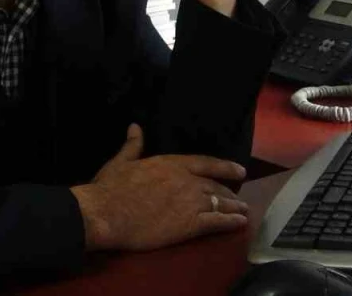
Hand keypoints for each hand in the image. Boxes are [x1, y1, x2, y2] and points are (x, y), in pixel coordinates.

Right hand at [70, 124, 249, 251]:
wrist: (107, 213)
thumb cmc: (111, 187)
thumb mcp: (121, 161)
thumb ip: (133, 145)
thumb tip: (135, 127)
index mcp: (171, 163)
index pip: (206, 163)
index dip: (225, 167)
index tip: (240, 171)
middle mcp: (187, 180)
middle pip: (216, 185)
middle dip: (229, 193)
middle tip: (239, 199)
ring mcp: (191, 202)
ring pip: (220, 203)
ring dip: (234, 208)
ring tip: (244, 212)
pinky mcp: (190, 224)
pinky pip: (217, 222)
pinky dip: (231, 223)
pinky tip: (239, 224)